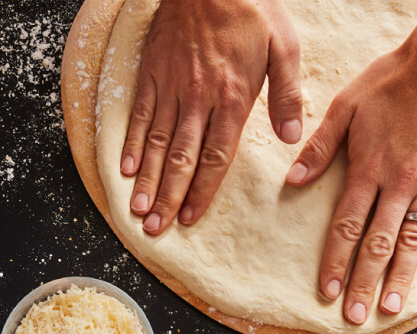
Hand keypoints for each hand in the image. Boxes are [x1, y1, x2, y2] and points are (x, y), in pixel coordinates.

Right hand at [121, 0, 300, 234]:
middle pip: (180, 158)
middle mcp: (198, 98)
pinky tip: (124, 168)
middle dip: (168, 197)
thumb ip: (288, 94)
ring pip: (155, 142)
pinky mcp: (152, 73)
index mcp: (234, 97)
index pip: (216, 156)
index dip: (201, 191)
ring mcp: (171, 86)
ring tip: (138, 210)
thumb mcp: (284, 46)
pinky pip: (138, 114)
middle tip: (156, 229)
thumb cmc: (251, 8)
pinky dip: (130, 143)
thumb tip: (292, 137)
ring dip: (146, 179)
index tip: (191, 217)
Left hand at [284, 44, 416, 324]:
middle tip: (354, 316)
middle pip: (378, 242)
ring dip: (400, 278)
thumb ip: (319, 147)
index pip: (346, 225)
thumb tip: (292, 181)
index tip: (326, 291)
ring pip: (414, 240)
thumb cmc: (390, 81)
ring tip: (388, 308)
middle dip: (363, 282)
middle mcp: (400, 182)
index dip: (334, 261)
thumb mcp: (344, 106)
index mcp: (368, 168)